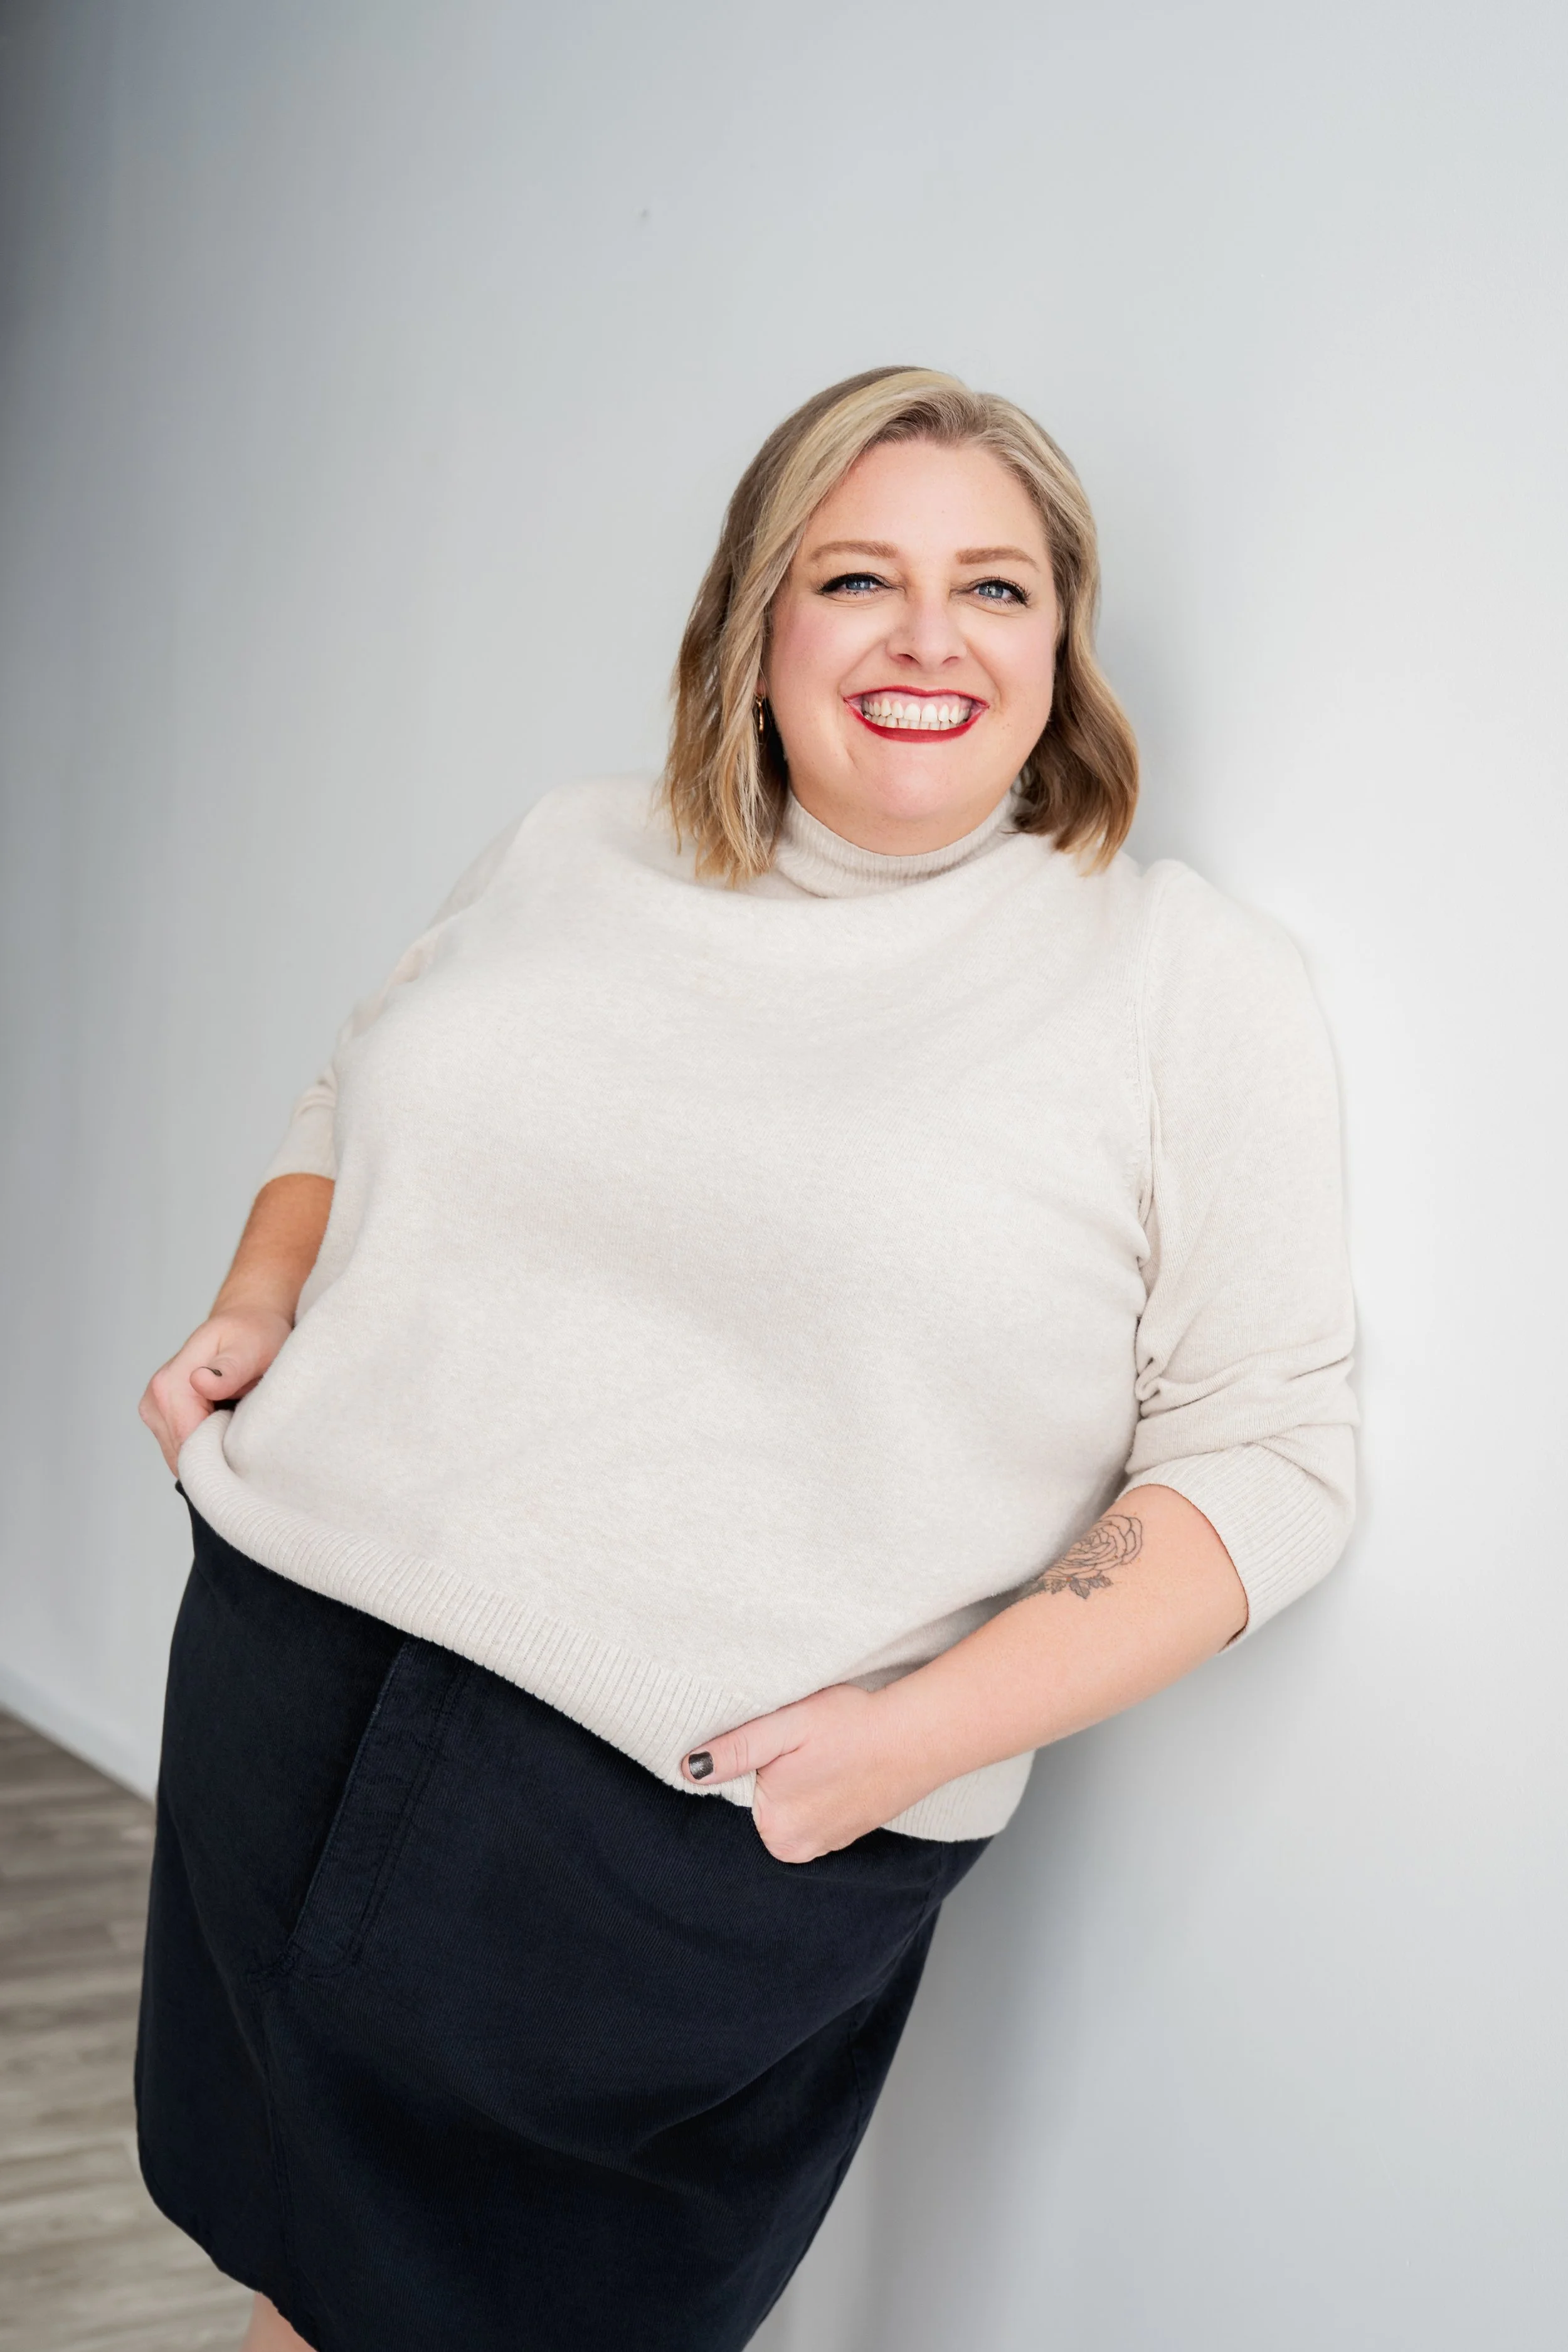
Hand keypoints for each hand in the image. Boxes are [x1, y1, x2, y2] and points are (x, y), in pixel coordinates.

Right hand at [138, 1304, 291, 1474]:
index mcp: (171, 1383)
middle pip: (182, 1455)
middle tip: (245, 1429)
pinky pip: (182, 1448)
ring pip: (181, 1456)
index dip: (219, 1455)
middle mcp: (155, 1397)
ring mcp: (154, 1409)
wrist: (245, 1324)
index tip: (246, 1445)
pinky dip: (204, 1444)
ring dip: (210, 1449)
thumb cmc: (254, 1335)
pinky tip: (223, 1422)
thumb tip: (199, 1381)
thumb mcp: (251, 1348)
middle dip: (215, 1454)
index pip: (188, 1445)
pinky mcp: (160, 1417)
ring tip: (235, 1420)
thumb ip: (228, 1370)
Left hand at [681, 1682, 946, 1863]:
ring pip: (792, 1807)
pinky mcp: (849, 1833)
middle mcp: (797, 1849)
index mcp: (775, 1828)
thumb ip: (734, 1750)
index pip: (738, 1795)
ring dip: (801, 1784)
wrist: (919, 1734)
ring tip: (826, 1757)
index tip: (780, 1746)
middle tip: (806, 1747)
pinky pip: (818, 1811)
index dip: (754, 1765)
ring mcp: (826, 1844)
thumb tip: (689, 1769)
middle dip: (776, 1775)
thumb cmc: (852, 1725)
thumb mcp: (784, 1727)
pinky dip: (823, 1790)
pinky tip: (840, 1768)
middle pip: (764, 1804)